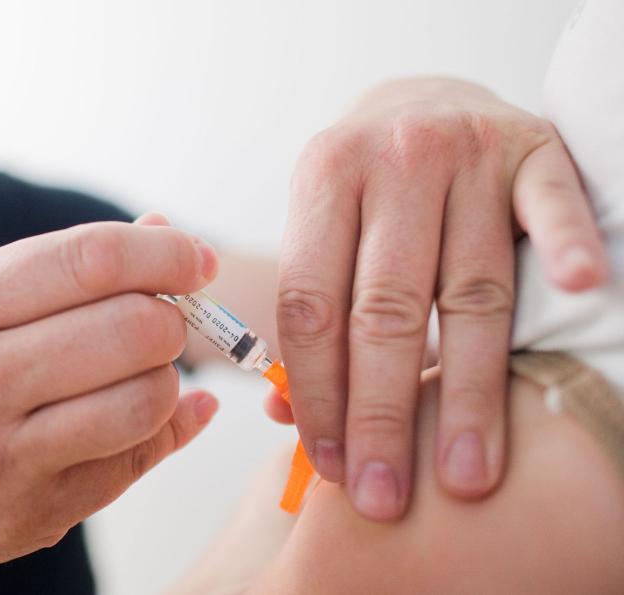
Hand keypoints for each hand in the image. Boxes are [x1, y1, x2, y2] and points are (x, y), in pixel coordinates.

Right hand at [0, 219, 219, 573]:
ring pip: (148, 398)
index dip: (164, 253)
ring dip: (167, 379)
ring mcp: (1, 454)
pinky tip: (138, 416)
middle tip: (162, 323)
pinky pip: (138, 456)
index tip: (198, 258)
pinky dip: (159, 427)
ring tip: (141, 373)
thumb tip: (163, 228)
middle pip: (133, 327)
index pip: (90, 260)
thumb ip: (64, 267)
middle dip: (171, 318)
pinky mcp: (37, 510)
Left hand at [271, 77, 606, 519]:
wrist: (424, 100)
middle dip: (383, 413)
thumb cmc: (367, 190)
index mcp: (323, 179)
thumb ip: (311, 314)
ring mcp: (468, 152)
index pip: (312, 304)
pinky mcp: (534, 149)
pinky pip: (552, 204)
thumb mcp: (321, 230)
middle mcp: (393, 161)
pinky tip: (574, 291)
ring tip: (465, 471)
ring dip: (468, 389)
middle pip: (387, 309)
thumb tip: (283, 415)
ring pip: (470, 288)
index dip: (319, 392)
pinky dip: (564, 247)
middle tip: (385, 493)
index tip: (331, 466)